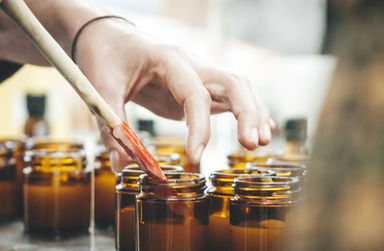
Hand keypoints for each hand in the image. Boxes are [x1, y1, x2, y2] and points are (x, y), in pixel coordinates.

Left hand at [75, 18, 274, 171]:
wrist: (108, 37)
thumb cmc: (105, 57)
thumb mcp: (100, 89)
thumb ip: (112, 126)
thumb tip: (122, 165)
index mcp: (168, 59)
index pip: (196, 94)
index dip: (201, 128)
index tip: (195, 158)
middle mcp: (190, 63)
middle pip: (232, 83)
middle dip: (247, 113)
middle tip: (251, 145)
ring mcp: (197, 73)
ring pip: (238, 87)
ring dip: (253, 112)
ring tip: (261, 140)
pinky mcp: (197, 84)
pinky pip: (228, 95)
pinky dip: (246, 111)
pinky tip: (258, 128)